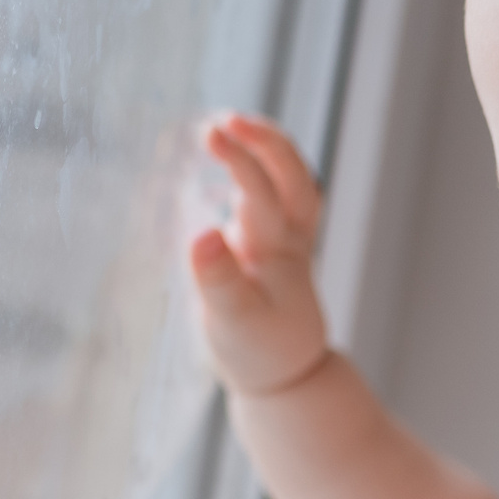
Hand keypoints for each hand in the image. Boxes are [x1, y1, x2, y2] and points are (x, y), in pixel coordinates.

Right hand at [190, 112, 330, 395]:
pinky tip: (228, 167)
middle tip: (229, 118)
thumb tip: (201, 231)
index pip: (261, 192)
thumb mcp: (229, 320)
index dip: (239, 159)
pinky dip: (266, 175)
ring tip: (236, 127)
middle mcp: (288, 241)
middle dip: (268, 141)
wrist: (286, 380)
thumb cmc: (255, 352)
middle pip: (296, 177)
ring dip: (274, 152)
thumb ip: (216, 278)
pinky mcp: (281, 253)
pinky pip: (284, 201)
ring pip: (297, 186)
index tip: (210, 133)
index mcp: (274, 252)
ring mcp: (289, 245)